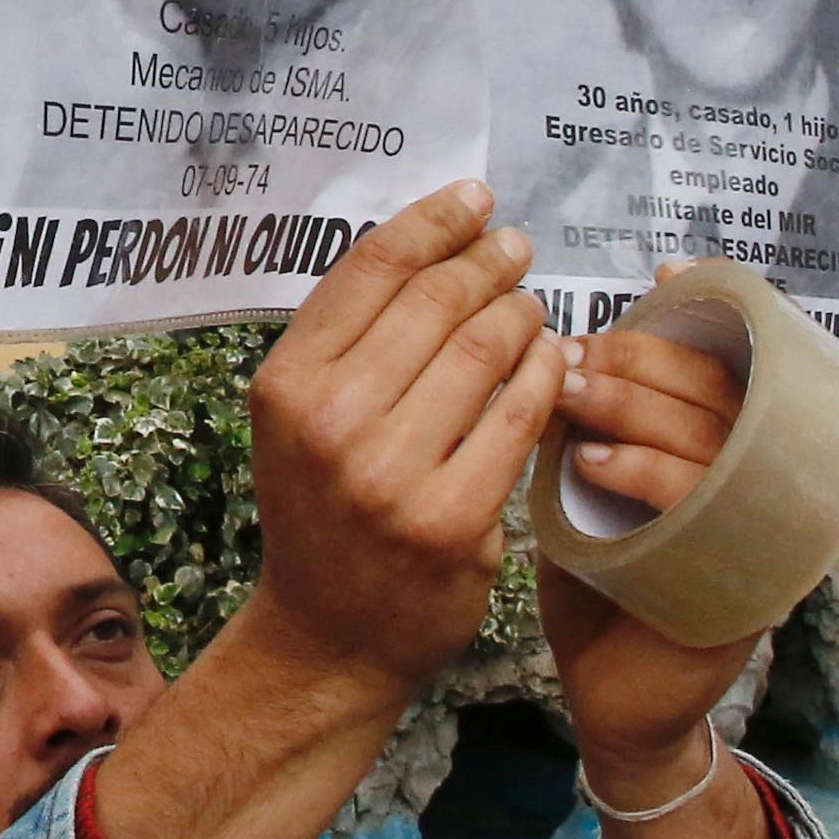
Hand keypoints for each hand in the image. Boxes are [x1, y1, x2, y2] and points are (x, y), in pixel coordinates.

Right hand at [243, 183, 563, 703]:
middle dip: (488, 261)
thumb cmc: (322, 513)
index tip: (474, 200)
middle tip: (516, 249)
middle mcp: (331, 425)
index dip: (432, 221)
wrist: (329, 637)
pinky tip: (551, 360)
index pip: (369, 270)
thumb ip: (349, 340)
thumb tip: (430, 242)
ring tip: (530, 305)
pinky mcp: (454, 520)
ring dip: (522, 311)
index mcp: (286, 387)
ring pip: (485, 348)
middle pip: (434, 300)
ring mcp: (393, 477)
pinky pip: (522, 417)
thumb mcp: (301, 419)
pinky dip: (546, 373)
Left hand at [533, 315, 760, 796]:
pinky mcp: (748, 583)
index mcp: (739, 457)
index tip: (662, 277)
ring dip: (636, 406)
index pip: (737, 367)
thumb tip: (566, 344)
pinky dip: (647, 474)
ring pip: (717, 438)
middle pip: (726, 390)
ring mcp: (766, 536)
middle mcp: (769, 489)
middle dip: (644, 358)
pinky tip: (594, 462)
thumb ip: (595, 427)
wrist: (613, 700)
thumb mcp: (594, 490)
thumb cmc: (606, 585)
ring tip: (572, 394)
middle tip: (572, 352)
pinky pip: (705, 509)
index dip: (705, 320)